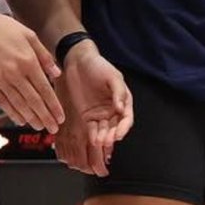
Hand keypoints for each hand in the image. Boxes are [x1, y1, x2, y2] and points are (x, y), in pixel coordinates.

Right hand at [0, 0, 62, 130]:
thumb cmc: (1, 27)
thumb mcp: (29, 35)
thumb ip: (44, 56)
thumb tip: (57, 74)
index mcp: (28, 61)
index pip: (45, 89)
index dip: (53, 106)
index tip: (60, 117)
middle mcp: (14, 73)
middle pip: (33, 100)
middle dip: (45, 117)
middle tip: (53, 128)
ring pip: (18, 103)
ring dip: (30, 117)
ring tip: (39, 127)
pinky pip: (1, 101)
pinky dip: (11, 112)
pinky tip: (20, 119)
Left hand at [56, 43, 132, 175]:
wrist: (78, 62)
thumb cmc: (99, 66)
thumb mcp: (112, 76)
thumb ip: (118, 92)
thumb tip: (121, 109)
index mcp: (124, 101)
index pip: (127, 119)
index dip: (123, 128)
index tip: (118, 135)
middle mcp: (114, 110)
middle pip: (115, 127)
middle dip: (111, 135)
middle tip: (106, 141)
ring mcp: (101, 114)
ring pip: (104, 130)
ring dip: (102, 137)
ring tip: (98, 142)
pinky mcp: (88, 115)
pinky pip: (92, 128)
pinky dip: (93, 135)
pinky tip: (92, 140)